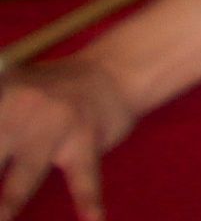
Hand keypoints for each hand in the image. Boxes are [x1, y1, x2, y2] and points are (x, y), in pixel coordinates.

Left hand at [1, 55, 137, 219]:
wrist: (112, 71)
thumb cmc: (45, 92)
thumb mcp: (5, 91)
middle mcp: (20, 107)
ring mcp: (56, 124)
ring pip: (24, 174)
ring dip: (7, 203)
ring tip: (1, 218)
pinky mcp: (88, 140)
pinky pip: (85, 178)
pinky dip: (89, 202)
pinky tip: (93, 220)